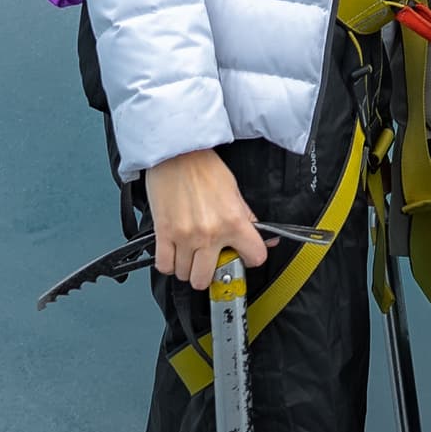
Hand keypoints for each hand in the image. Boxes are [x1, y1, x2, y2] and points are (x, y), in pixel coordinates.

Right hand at [144, 147, 265, 282]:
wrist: (176, 152)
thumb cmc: (203, 167)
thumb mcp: (234, 191)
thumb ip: (248, 219)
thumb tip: (266, 238)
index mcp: (233, 221)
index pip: (255, 258)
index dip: (249, 258)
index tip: (242, 256)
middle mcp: (210, 233)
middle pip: (206, 279)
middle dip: (207, 273)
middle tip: (207, 260)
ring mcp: (185, 237)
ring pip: (185, 274)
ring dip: (186, 267)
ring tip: (189, 252)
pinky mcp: (164, 234)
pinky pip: (165, 266)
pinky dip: (169, 263)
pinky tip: (173, 253)